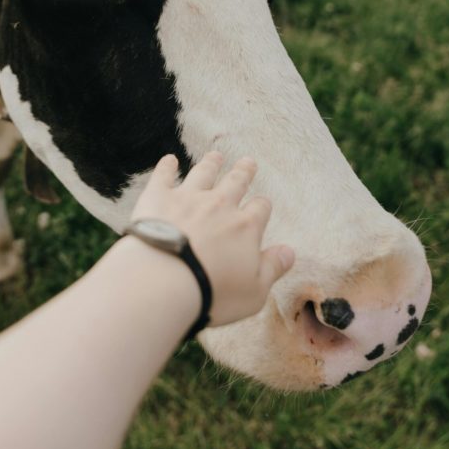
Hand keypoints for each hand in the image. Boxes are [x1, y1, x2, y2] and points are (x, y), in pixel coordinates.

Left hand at [130, 153, 294, 325]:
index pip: (260, 209)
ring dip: (211, 163)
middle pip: (236, 182)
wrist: (165, 282)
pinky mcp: (158, 198)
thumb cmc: (212, 293)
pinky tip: (169, 160)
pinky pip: (164, 175)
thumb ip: (272, 268)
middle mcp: (219, 206)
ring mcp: (188, 198)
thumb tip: (289, 252)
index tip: (262, 205)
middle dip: (244, 172)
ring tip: (216, 156)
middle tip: (249, 161)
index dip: (262, 206)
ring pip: (203, 173)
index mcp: (245, 227)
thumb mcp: (254, 291)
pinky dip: (167, 166)